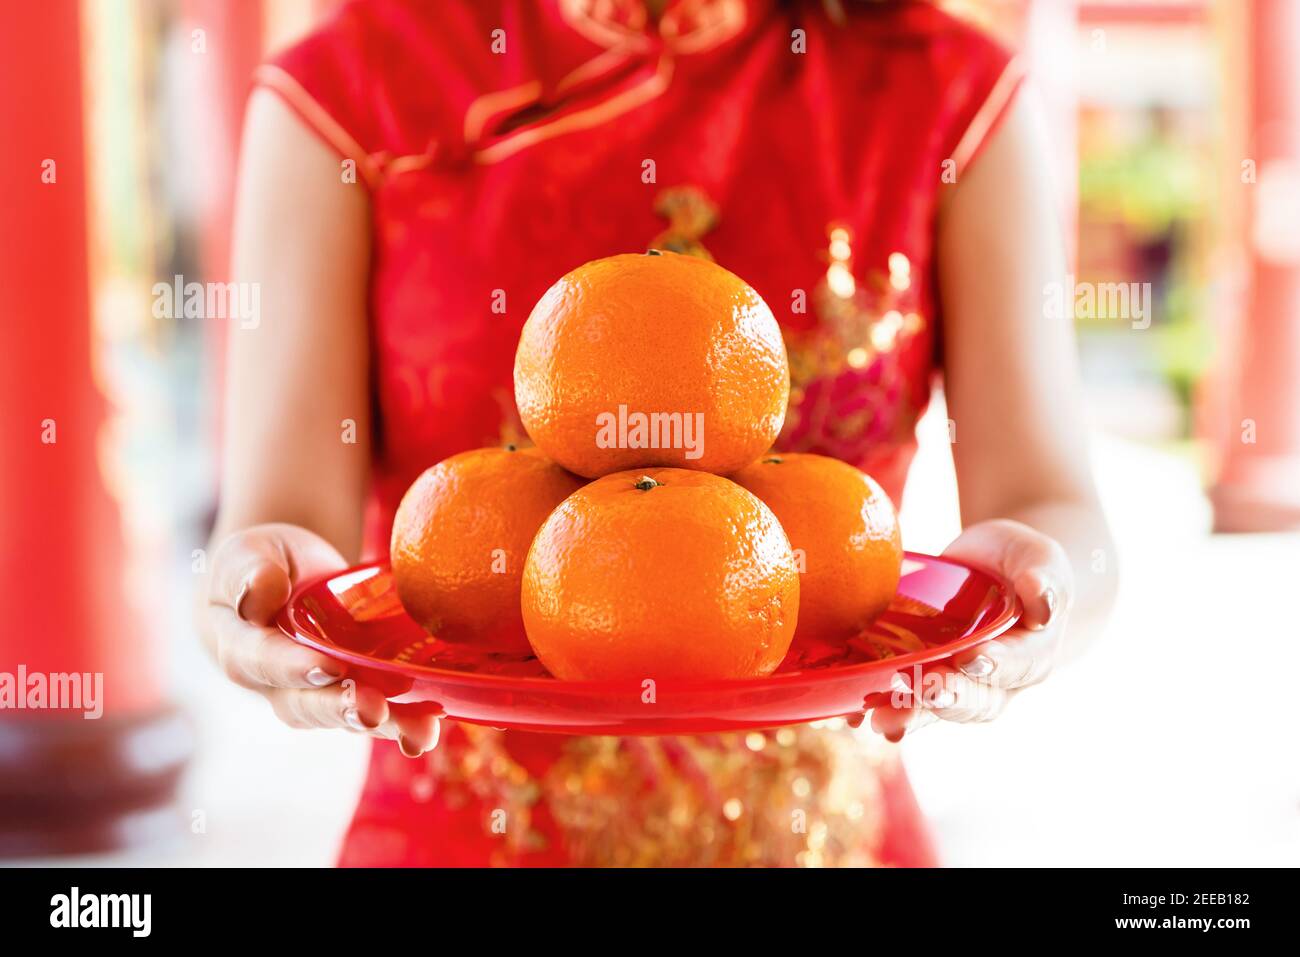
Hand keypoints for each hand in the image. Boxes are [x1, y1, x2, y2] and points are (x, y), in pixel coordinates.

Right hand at [201, 523, 439, 756]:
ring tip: (417, 732)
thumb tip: (257, 595)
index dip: (294, 668)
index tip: (327, 667)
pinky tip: (430, 729)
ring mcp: (317, 694)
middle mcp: (277, 684)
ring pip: (345, 717)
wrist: (290, 579)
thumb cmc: (265, 563)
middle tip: (372, 710)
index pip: (263, 661)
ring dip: (383, 727)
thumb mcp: (250, 553)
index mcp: (242, 647)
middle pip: (304, 705)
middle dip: (341, 708)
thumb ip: (250, 571)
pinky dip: (405, 724)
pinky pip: (377, 714)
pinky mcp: (354, 692)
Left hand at [870, 518, 1072, 741]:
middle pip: (975, 699)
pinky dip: (875, 707)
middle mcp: (994, 681)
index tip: (971, 659)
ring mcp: (954, 682)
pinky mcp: (920, 676)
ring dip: (909, 714)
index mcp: (1031, 653)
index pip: (1017, 665)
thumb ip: (1041, 577)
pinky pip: (901, 700)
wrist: (992, 571)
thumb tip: (1044, 604)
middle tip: (924, 690)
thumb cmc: (1019, 564)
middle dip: (947, 697)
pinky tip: (850, 715)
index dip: (996, 664)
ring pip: (935, 708)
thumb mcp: (1036, 558)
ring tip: (884, 719)